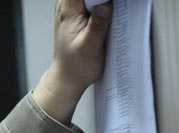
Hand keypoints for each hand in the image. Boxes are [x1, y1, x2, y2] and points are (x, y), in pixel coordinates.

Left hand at [32, 0, 111, 122]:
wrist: (68, 78)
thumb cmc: (76, 66)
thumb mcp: (90, 46)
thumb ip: (98, 24)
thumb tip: (106, 4)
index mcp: (68, 10)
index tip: (109, 5)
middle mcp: (66, 6)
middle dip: (101, 0)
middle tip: (112, 11)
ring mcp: (70, 9)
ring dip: (101, 2)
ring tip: (111, 15)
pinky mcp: (77, 13)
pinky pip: (89, 1)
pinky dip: (99, 5)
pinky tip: (107, 14)